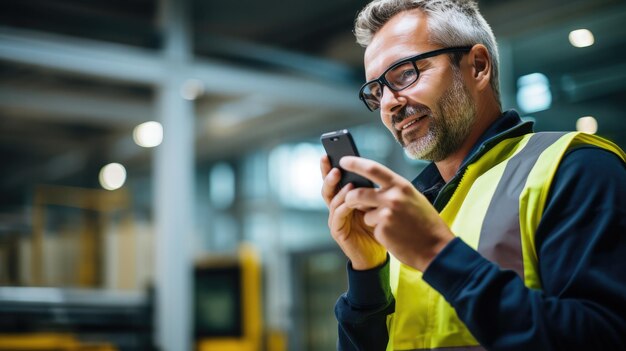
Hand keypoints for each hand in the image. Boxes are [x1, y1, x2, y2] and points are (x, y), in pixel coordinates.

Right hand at [320, 155, 386, 269]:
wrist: (378, 255)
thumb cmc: (377, 228)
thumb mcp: (374, 204)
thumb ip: (368, 191)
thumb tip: (370, 170)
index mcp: (344, 199)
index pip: (335, 180)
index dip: (329, 167)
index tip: (327, 153)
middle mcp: (337, 208)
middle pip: (327, 188)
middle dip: (327, 175)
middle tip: (334, 165)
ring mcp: (336, 219)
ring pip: (331, 200)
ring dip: (337, 188)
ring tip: (344, 178)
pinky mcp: (338, 231)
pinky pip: (338, 214)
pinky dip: (343, 205)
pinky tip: (350, 198)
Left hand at [339, 156, 454, 271]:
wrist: (437, 248)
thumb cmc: (426, 224)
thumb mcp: (413, 198)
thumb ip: (394, 191)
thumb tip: (374, 187)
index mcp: (401, 185)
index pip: (372, 169)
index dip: (355, 163)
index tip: (343, 161)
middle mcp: (393, 196)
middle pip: (358, 192)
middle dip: (350, 197)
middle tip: (349, 200)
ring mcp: (387, 213)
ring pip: (362, 210)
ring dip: (367, 216)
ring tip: (385, 223)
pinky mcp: (383, 228)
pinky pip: (370, 225)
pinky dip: (377, 230)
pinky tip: (393, 234)